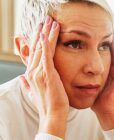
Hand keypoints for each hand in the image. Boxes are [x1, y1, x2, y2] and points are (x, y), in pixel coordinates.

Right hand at [20, 16, 68, 137]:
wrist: (53, 114)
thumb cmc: (47, 103)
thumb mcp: (34, 91)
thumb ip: (28, 83)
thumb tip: (22, 78)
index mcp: (31, 74)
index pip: (34, 52)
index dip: (37, 39)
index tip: (42, 29)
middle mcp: (33, 71)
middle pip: (36, 47)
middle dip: (42, 32)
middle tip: (47, 20)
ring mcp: (39, 73)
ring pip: (42, 49)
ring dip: (47, 34)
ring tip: (52, 22)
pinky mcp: (47, 75)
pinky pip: (46, 56)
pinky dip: (46, 44)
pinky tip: (48, 35)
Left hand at [91, 35, 113, 129]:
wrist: (105, 111)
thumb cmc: (96, 99)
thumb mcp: (88, 85)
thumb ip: (83, 77)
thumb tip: (71, 71)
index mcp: (103, 71)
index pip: (100, 54)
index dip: (98, 44)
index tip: (93, 33)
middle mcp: (112, 70)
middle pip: (110, 52)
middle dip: (107, 41)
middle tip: (104, 28)